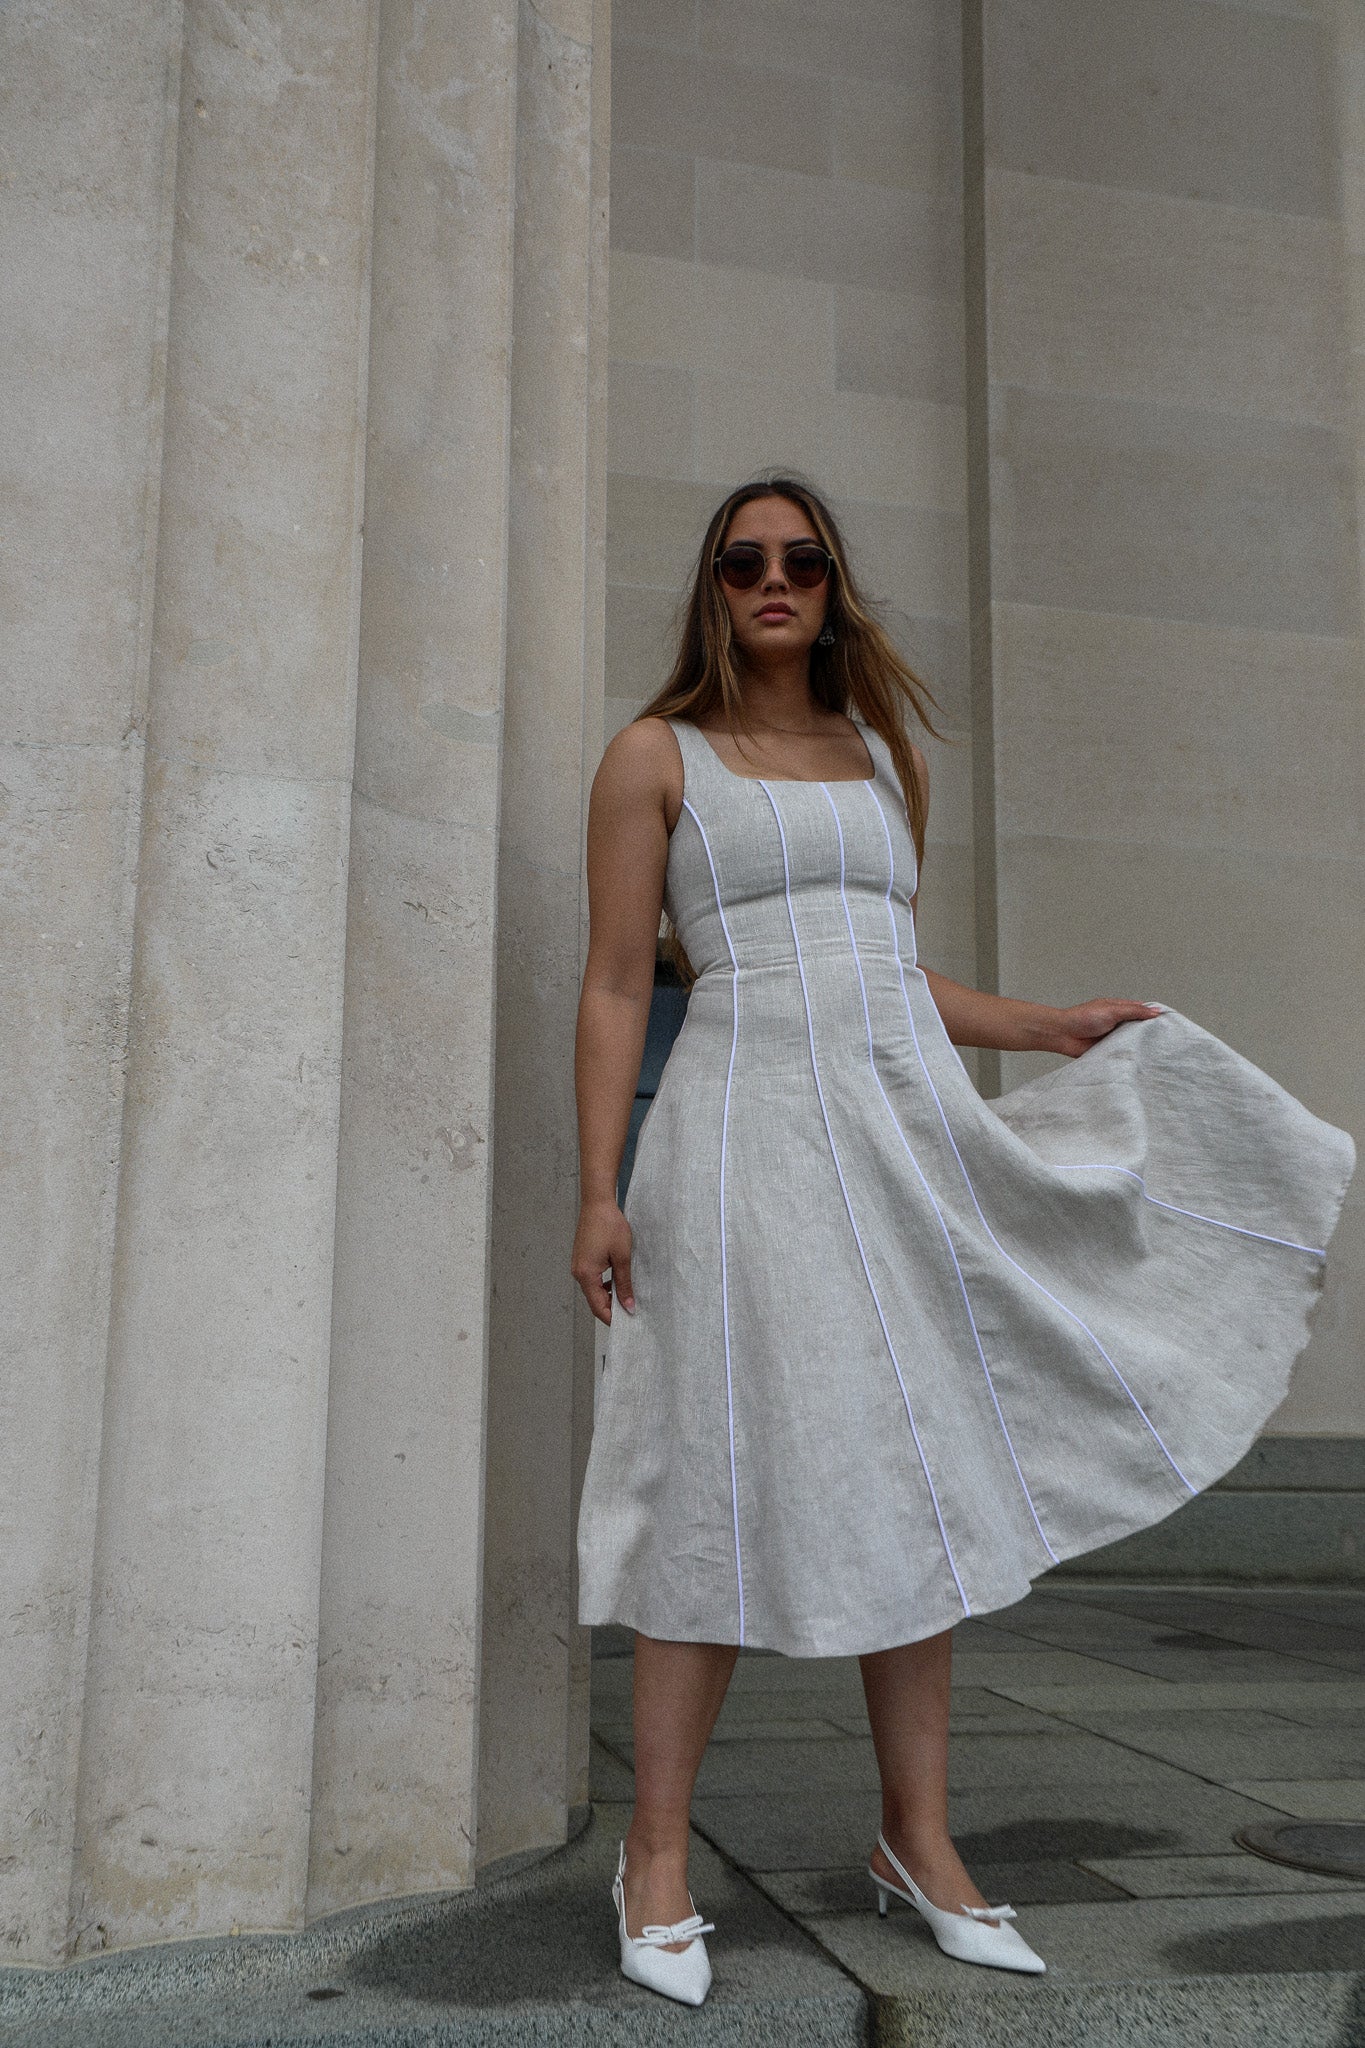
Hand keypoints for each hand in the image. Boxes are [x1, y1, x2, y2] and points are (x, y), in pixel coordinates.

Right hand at [571, 1197, 635, 1324]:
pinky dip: (604, 1285)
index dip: (613, 1318)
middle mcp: (578, 1273)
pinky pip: (592, 1280)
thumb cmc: (610, 1226)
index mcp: (586, 1275)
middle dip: (611, 1308)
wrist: (597, 1204)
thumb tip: (628, 1306)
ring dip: (608, 1296)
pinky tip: (618, 1280)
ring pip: (593, 1291)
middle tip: (631, 1311)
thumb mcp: (622, 1257)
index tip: (628, 1322)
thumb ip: (624, 1284)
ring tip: (627, 1296)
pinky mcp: (582, 1259)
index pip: (598, 1307)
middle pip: (594, 1301)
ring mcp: (578, 1266)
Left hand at [1038, 998, 1164, 1058]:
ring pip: (1132, 1040)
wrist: (1063, 1035)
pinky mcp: (1108, 1049)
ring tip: (1157, 1052)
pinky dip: (1129, 1054)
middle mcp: (1118, 1022)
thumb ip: (1133, 1011)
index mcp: (1119, 1008)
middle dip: (1150, 1032)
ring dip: (1139, 1044)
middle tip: (1167, 1040)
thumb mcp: (1112, 1010)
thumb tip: (1155, 1012)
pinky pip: (1122, 1051)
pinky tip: (1140, 1059)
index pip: (1142, 1010)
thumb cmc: (1083, 1018)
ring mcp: (1113, 1036)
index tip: (1169, 1022)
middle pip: (1139, 1027)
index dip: (1154, 1015)